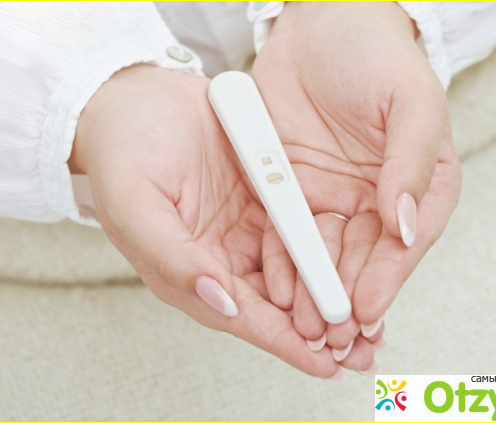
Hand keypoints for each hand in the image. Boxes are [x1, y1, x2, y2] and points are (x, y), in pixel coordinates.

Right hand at [69, 65, 343, 379]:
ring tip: (372, 321)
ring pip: (296, 274)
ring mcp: (245, 230)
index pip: (242, 316)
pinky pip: (302, 231)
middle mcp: (220, 257)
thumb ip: (173, 257)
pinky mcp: (264, 201)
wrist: (136, 96)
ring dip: (331, 296)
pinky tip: (359, 265)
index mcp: (186, 270)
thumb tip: (221, 300)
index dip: (283, 341)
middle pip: (277, 305)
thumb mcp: (135, 203)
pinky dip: (329, 252)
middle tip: (363, 352)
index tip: (324, 362)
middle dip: (319, 330)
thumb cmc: (123, 148)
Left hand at [253, 2, 460, 360]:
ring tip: (300, 327)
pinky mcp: (293, 188)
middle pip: (363, 259)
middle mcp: (377, 199)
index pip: (406, 241)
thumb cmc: (375, 53)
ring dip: (313, 292)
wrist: (320, 22)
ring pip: (323, 254)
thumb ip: (413, 161)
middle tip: (331, 336)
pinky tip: (275, 290)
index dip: (387, 278)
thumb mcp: (410, 101)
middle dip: (346, 299)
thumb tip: (407, 224)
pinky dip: (283, 262)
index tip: (366, 309)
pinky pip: (287, 231)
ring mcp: (333, 197)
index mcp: (418, 184)